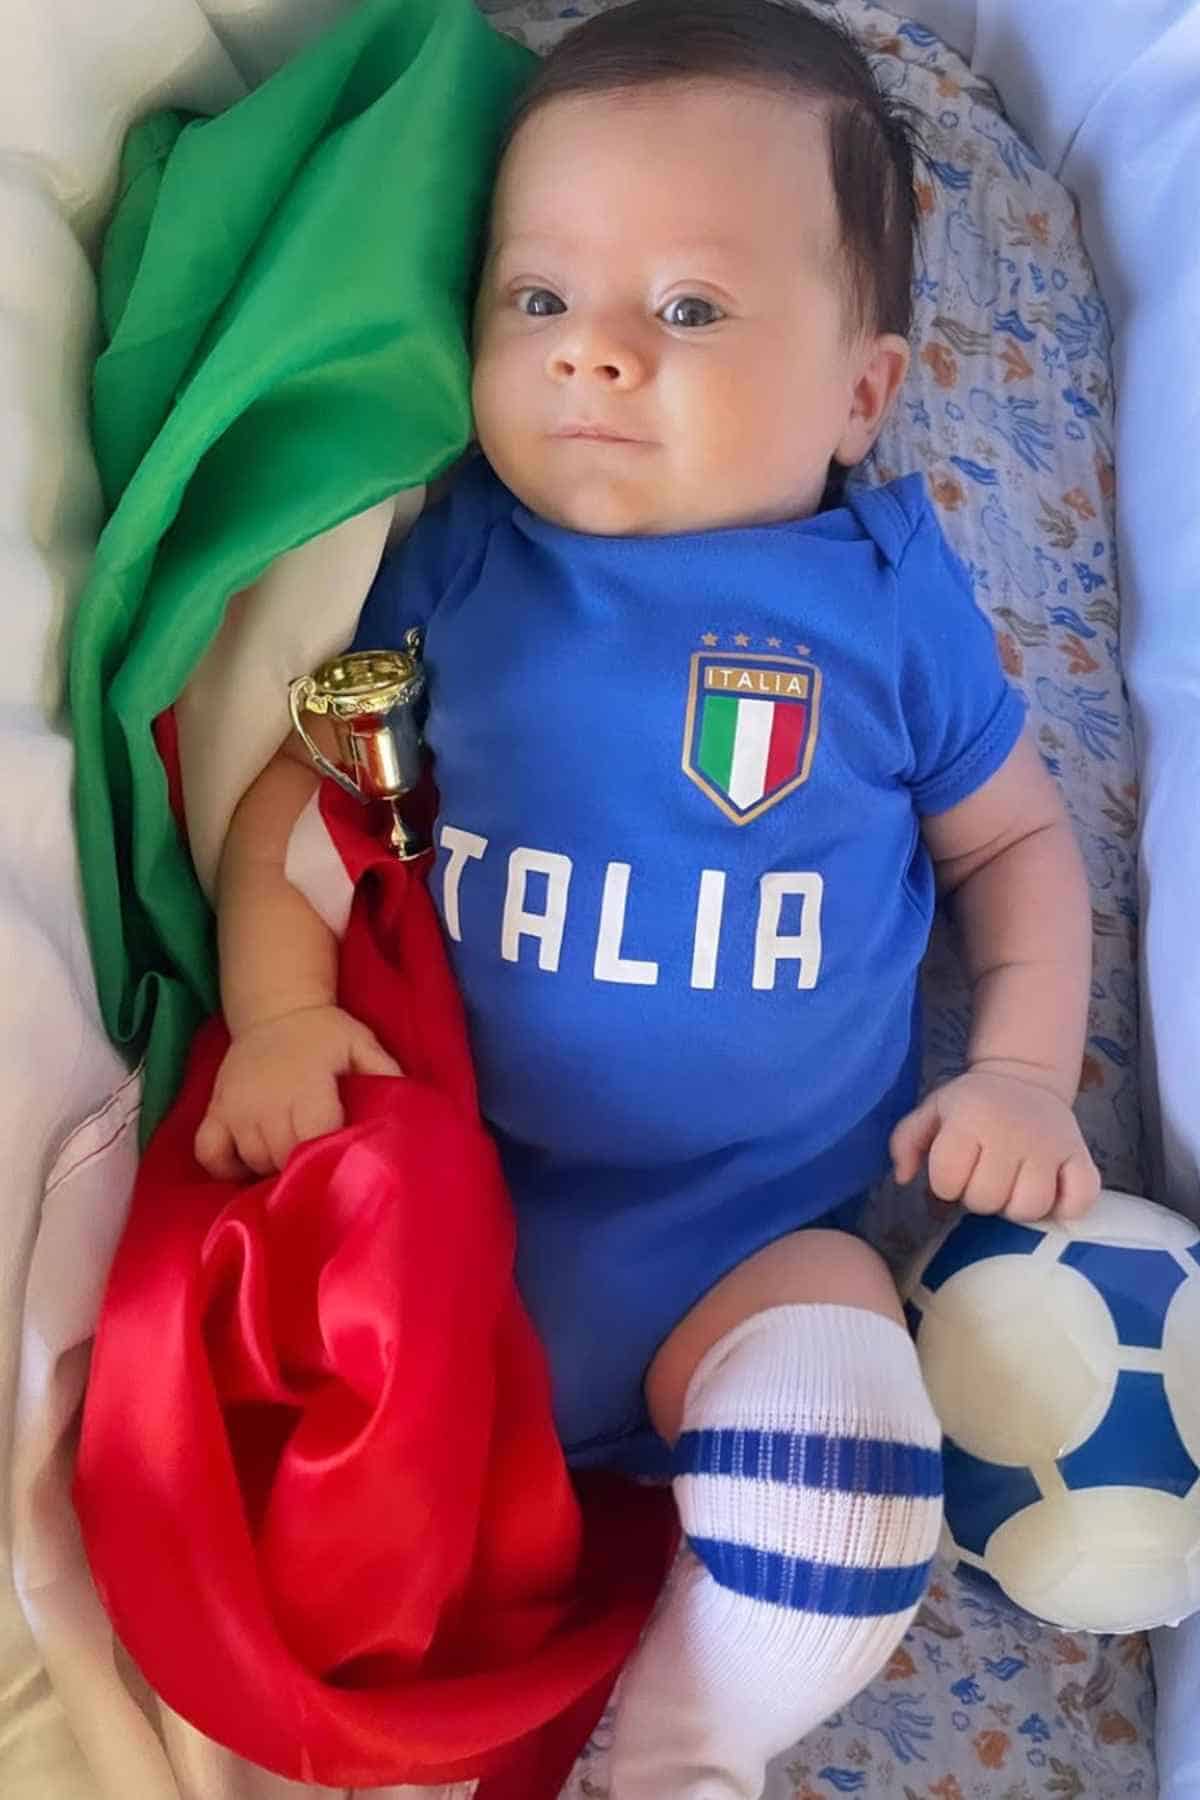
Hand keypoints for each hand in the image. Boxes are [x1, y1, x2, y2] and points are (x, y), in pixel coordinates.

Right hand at [194, 1005, 402, 1180]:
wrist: (276, 1010)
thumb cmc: (325, 1034)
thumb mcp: (362, 1044)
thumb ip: (385, 1072)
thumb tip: (409, 1103)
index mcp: (307, 1087)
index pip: (314, 1141)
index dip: (329, 1161)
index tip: (342, 1166)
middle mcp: (267, 1102)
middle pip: (284, 1159)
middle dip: (304, 1171)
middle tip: (321, 1169)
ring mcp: (236, 1109)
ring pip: (253, 1161)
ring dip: (273, 1169)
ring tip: (294, 1163)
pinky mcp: (214, 1111)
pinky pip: (210, 1154)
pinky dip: (227, 1166)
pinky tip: (249, 1165)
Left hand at [890, 1068, 1100, 1221]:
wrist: (1022, 1079)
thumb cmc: (971, 1105)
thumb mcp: (931, 1112)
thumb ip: (906, 1142)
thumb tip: (905, 1179)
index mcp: (969, 1118)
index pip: (947, 1181)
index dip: (946, 1185)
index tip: (955, 1170)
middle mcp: (1011, 1131)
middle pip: (987, 1199)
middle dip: (979, 1197)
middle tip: (983, 1178)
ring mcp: (1051, 1145)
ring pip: (1030, 1208)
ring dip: (1016, 1207)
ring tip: (1011, 1187)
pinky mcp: (1082, 1155)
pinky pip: (1079, 1201)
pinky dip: (1066, 1207)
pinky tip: (1051, 1194)